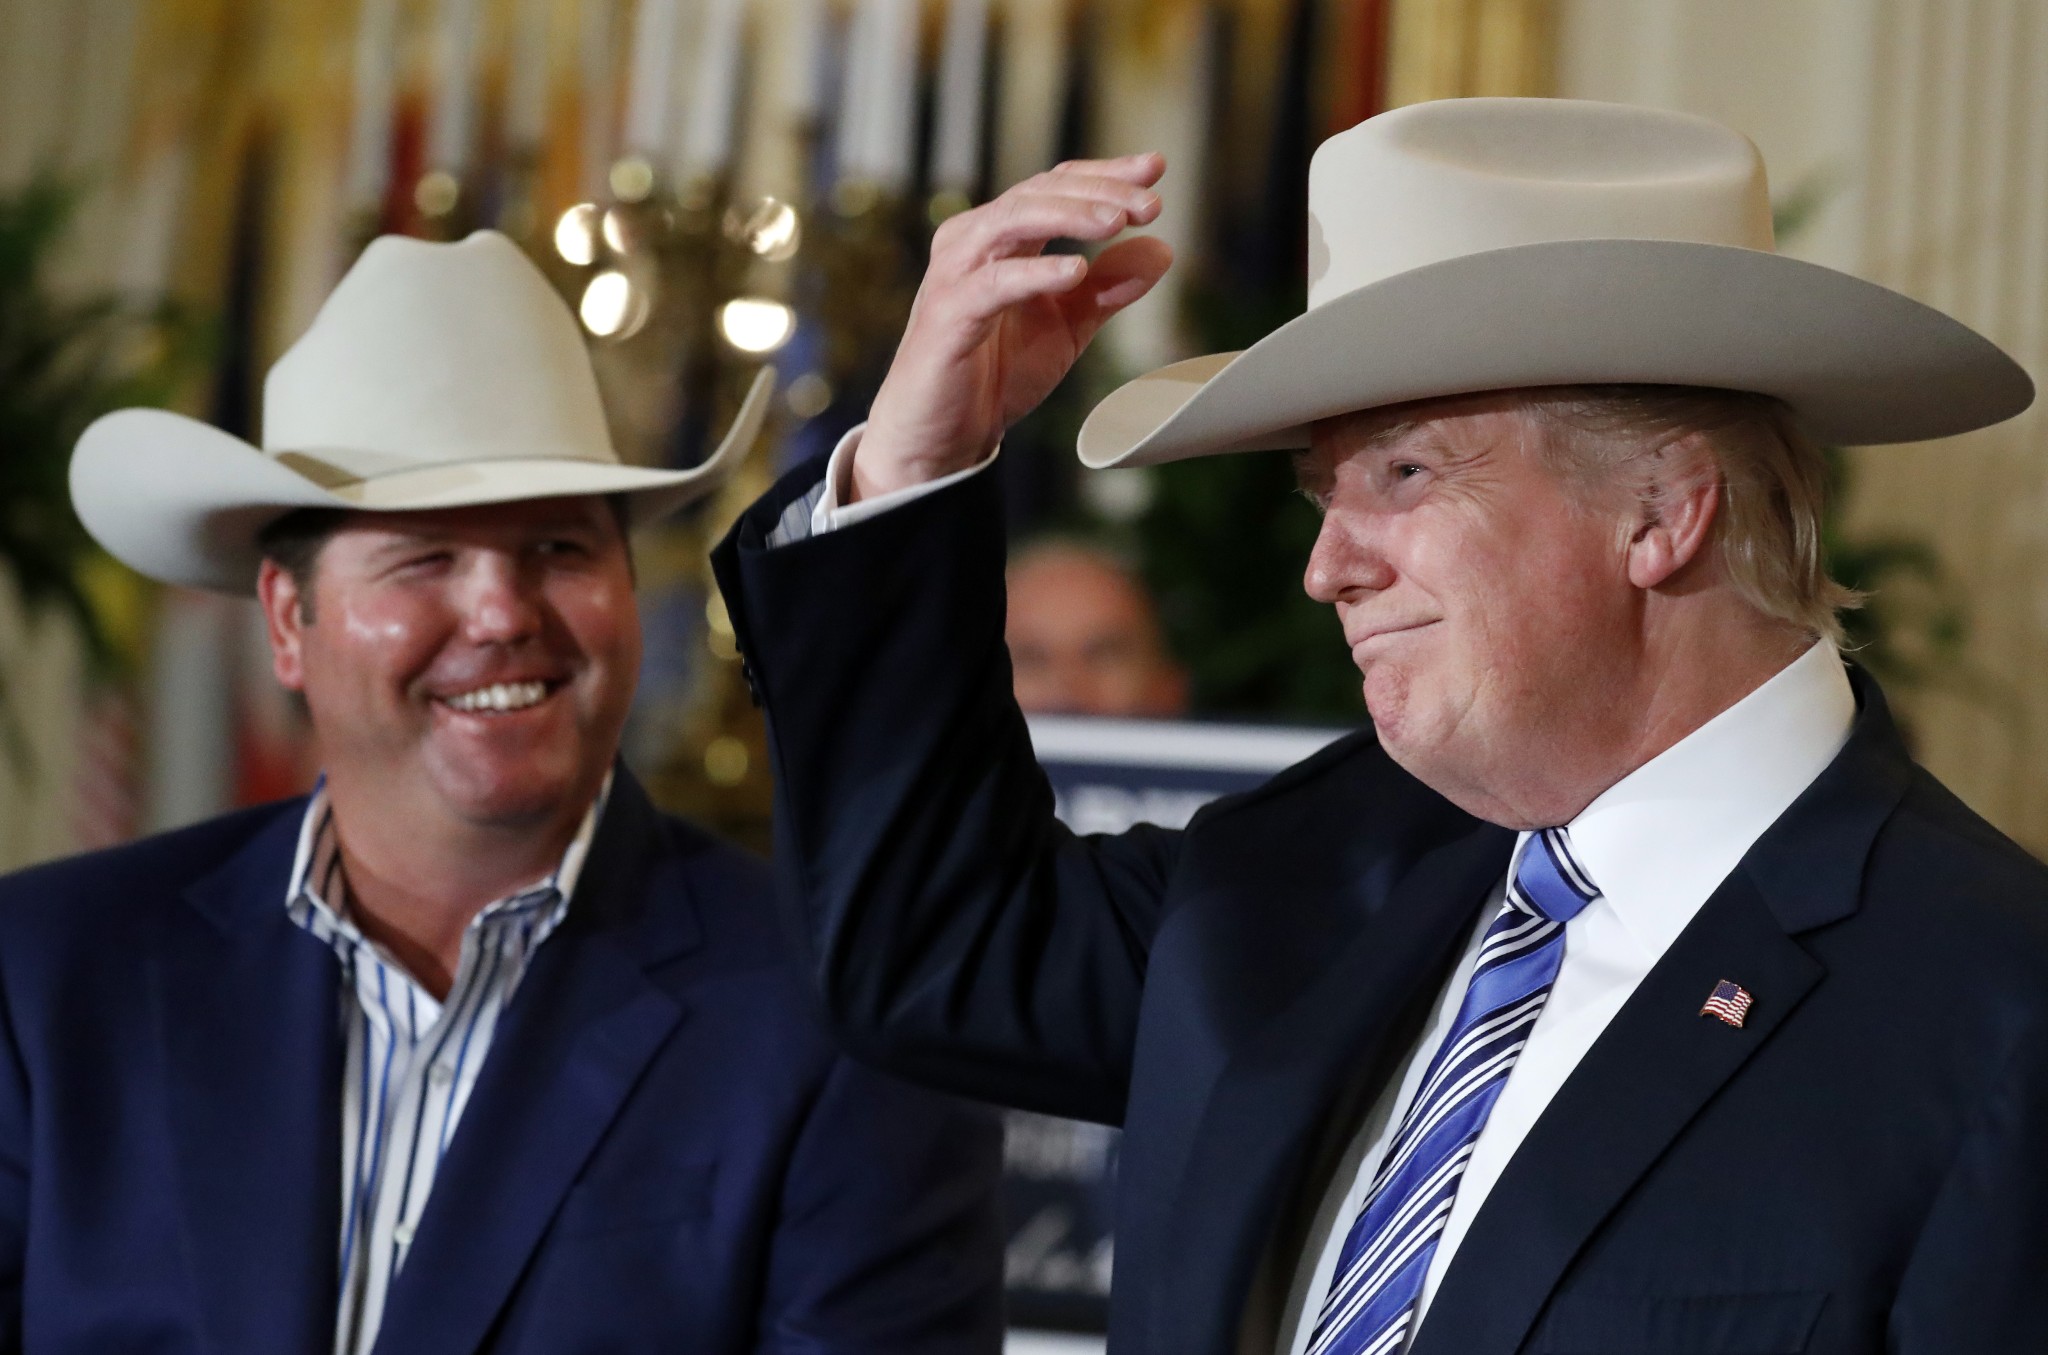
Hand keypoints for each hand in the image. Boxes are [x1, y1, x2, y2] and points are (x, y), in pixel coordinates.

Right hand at [852, 153, 1173, 501]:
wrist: (943, 436)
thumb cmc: (995, 375)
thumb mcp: (1067, 326)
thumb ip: (1107, 288)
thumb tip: (1160, 249)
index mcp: (1001, 237)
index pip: (1056, 186)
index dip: (1105, 174)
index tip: (1155, 169)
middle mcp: (973, 241)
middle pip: (1039, 193)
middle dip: (1098, 193)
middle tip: (1149, 204)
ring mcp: (956, 274)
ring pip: (1014, 220)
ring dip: (1069, 216)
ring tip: (1117, 222)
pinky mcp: (948, 314)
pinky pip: (994, 283)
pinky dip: (1035, 272)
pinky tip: (1074, 271)